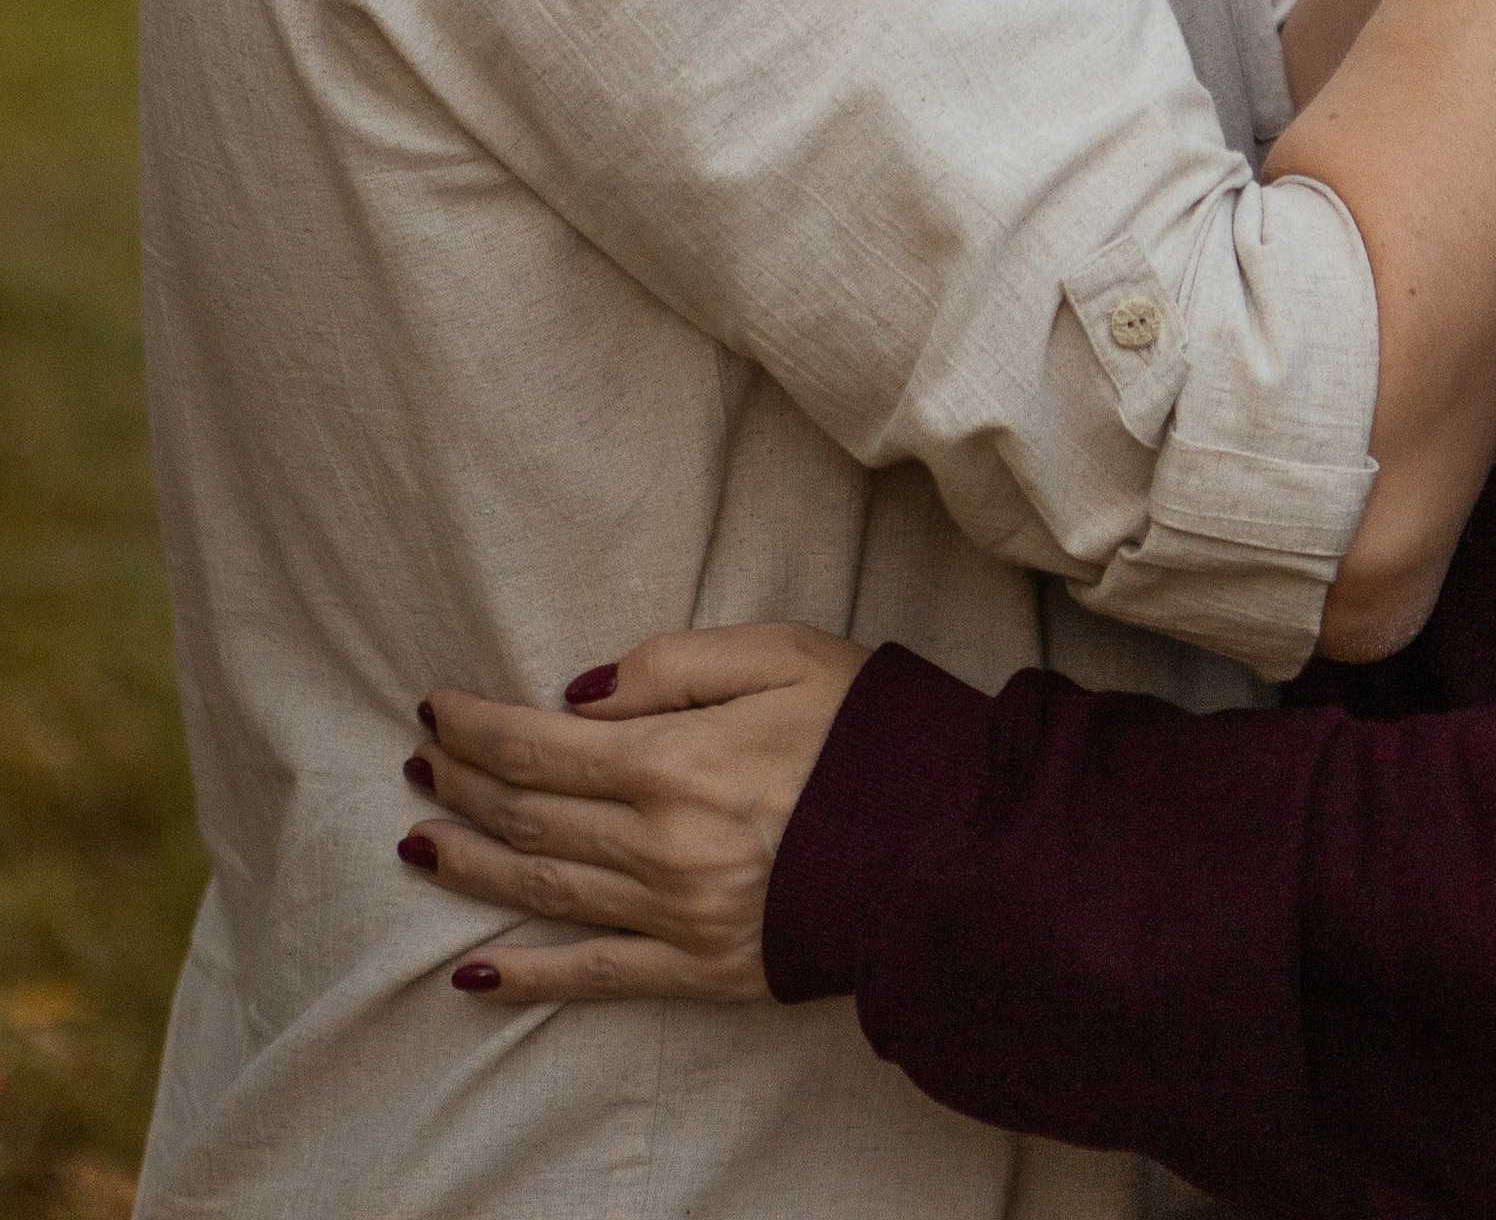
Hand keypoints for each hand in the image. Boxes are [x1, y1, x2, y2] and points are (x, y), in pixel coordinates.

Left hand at [402, 624, 859, 1003]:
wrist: (946, 841)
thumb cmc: (867, 730)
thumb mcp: (782, 652)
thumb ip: (675, 662)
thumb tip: (582, 695)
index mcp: (674, 760)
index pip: (539, 746)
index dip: (476, 728)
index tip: (434, 709)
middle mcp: (659, 845)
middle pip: (531, 814)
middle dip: (463, 785)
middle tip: (418, 762)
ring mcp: (676, 915)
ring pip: (545, 888)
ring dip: (472, 863)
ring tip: (417, 843)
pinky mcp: (701, 969)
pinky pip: (596, 974)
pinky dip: (528, 975)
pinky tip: (475, 971)